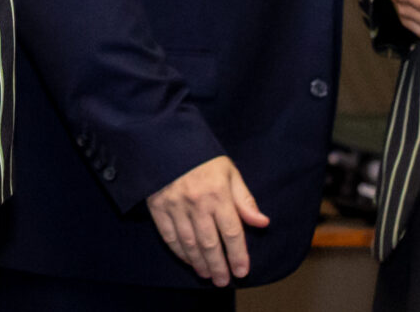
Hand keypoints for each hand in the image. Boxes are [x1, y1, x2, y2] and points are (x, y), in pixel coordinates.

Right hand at [146, 154, 269, 287]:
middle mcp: (197, 203)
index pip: (232, 232)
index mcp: (218, 194)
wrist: (164, 138)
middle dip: (219, 266)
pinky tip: (188, 260)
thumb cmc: (201, 156)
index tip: (242, 271)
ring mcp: (175, 206)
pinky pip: (169, 236)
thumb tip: (262, 222)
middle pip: (210, 243)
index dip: (238, 255)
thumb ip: (245, 199)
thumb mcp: (229, 172)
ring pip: (190, 243)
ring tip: (207, 275)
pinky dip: (179, 252)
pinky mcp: (157, 207)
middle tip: (223, 281)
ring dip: (200, 263)